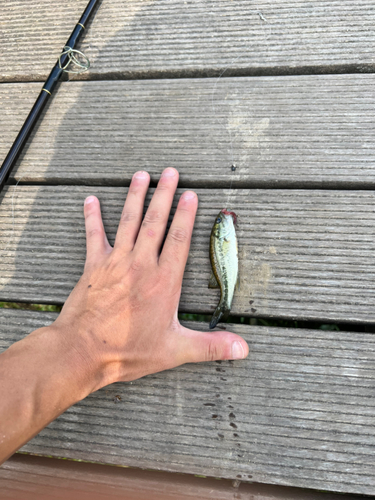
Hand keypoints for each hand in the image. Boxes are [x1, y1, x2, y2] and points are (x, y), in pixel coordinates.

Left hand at [52, 168, 248, 389]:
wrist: (82, 352)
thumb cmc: (128, 351)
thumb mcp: (175, 350)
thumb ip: (210, 346)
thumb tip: (243, 349)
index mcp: (163, 281)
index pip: (179, 240)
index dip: (186, 215)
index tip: (191, 194)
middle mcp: (140, 265)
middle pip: (155, 223)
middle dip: (164, 195)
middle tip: (171, 172)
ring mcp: (115, 263)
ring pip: (128, 222)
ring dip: (135, 197)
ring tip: (142, 175)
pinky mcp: (93, 267)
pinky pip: (94, 236)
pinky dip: (93, 217)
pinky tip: (91, 200)